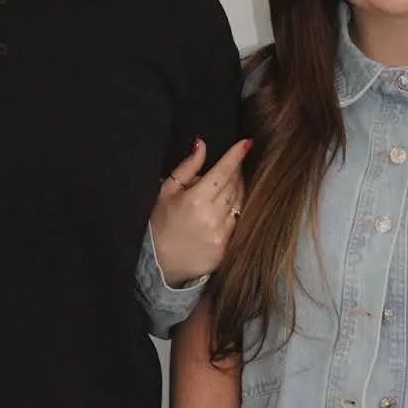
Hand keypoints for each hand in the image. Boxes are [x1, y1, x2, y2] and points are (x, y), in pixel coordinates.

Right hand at [149, 137, 252, 285]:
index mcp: (195, 199)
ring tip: (224, 187)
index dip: (236, 155)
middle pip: (235, 185)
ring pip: (239, 202)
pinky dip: (233, 211)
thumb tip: (202, 144)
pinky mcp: (226, 247)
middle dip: (235, 172)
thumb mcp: (167, 191)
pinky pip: (237, 221)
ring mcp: (221, 233)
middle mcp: (211, 216)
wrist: (160, 264)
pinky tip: (223, 209)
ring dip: (237, 190)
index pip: (223, 172)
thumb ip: (188, 167)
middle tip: (230, 166)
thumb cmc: (161, 224)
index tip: (247, 143)